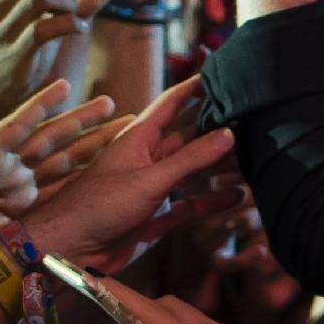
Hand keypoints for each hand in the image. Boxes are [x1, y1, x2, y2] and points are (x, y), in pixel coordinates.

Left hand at [24, 75, 241, 272]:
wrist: (70, 250)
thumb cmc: (98, 206)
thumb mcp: (149, 178)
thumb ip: (189, 159)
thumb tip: (227, 134)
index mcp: (139, 139)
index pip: (171, 104)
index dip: (194, 87)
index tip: (221, 72)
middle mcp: (147, 159)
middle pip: (187, 136)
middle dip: (215, 126)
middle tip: (251, 116)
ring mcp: (152, 188)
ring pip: (192, 171)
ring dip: (217, 166)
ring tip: (254, 156)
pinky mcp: (155, 216)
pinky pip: (189, 204)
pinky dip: (211, 200)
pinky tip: (236, 195)